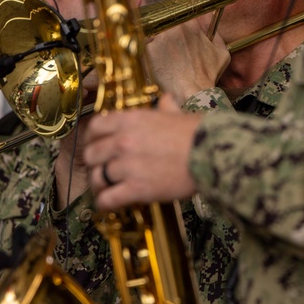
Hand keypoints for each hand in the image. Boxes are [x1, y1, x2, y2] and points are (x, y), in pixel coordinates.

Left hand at [83, 95, 201, 209]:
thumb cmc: (199, 133)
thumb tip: (166, 99)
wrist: (212, 154)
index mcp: (131, 120)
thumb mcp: (178, 113)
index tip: (97, 145)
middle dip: (95, 163)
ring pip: (97, 178)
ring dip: (100, 184)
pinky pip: (107, 199)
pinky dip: (105, 203)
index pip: (95, 127)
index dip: (93, 138)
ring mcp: (127, 166)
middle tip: (104, 168)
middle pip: (91, 154)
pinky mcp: (135, 189)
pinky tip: (110, 203)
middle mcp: (123, 141)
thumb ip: (165, 107)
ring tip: (106, 188)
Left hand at [148, 20, 230, 103]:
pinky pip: (144, 50)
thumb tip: (207, 18)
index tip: (177, 40)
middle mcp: (175, 27)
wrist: (193, 94)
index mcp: (191, 24)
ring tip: (165, 62)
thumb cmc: (207, 75)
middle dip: (166, 37)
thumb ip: (215, 31)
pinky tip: (157, 68)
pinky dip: (149, 57)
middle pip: (164, 26)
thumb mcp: (221, 52)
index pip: (178, 18)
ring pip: (153, 37)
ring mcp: (160, 37)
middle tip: (171, 54)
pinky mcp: (148, 50)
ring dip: (157, 47)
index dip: (177, 30)